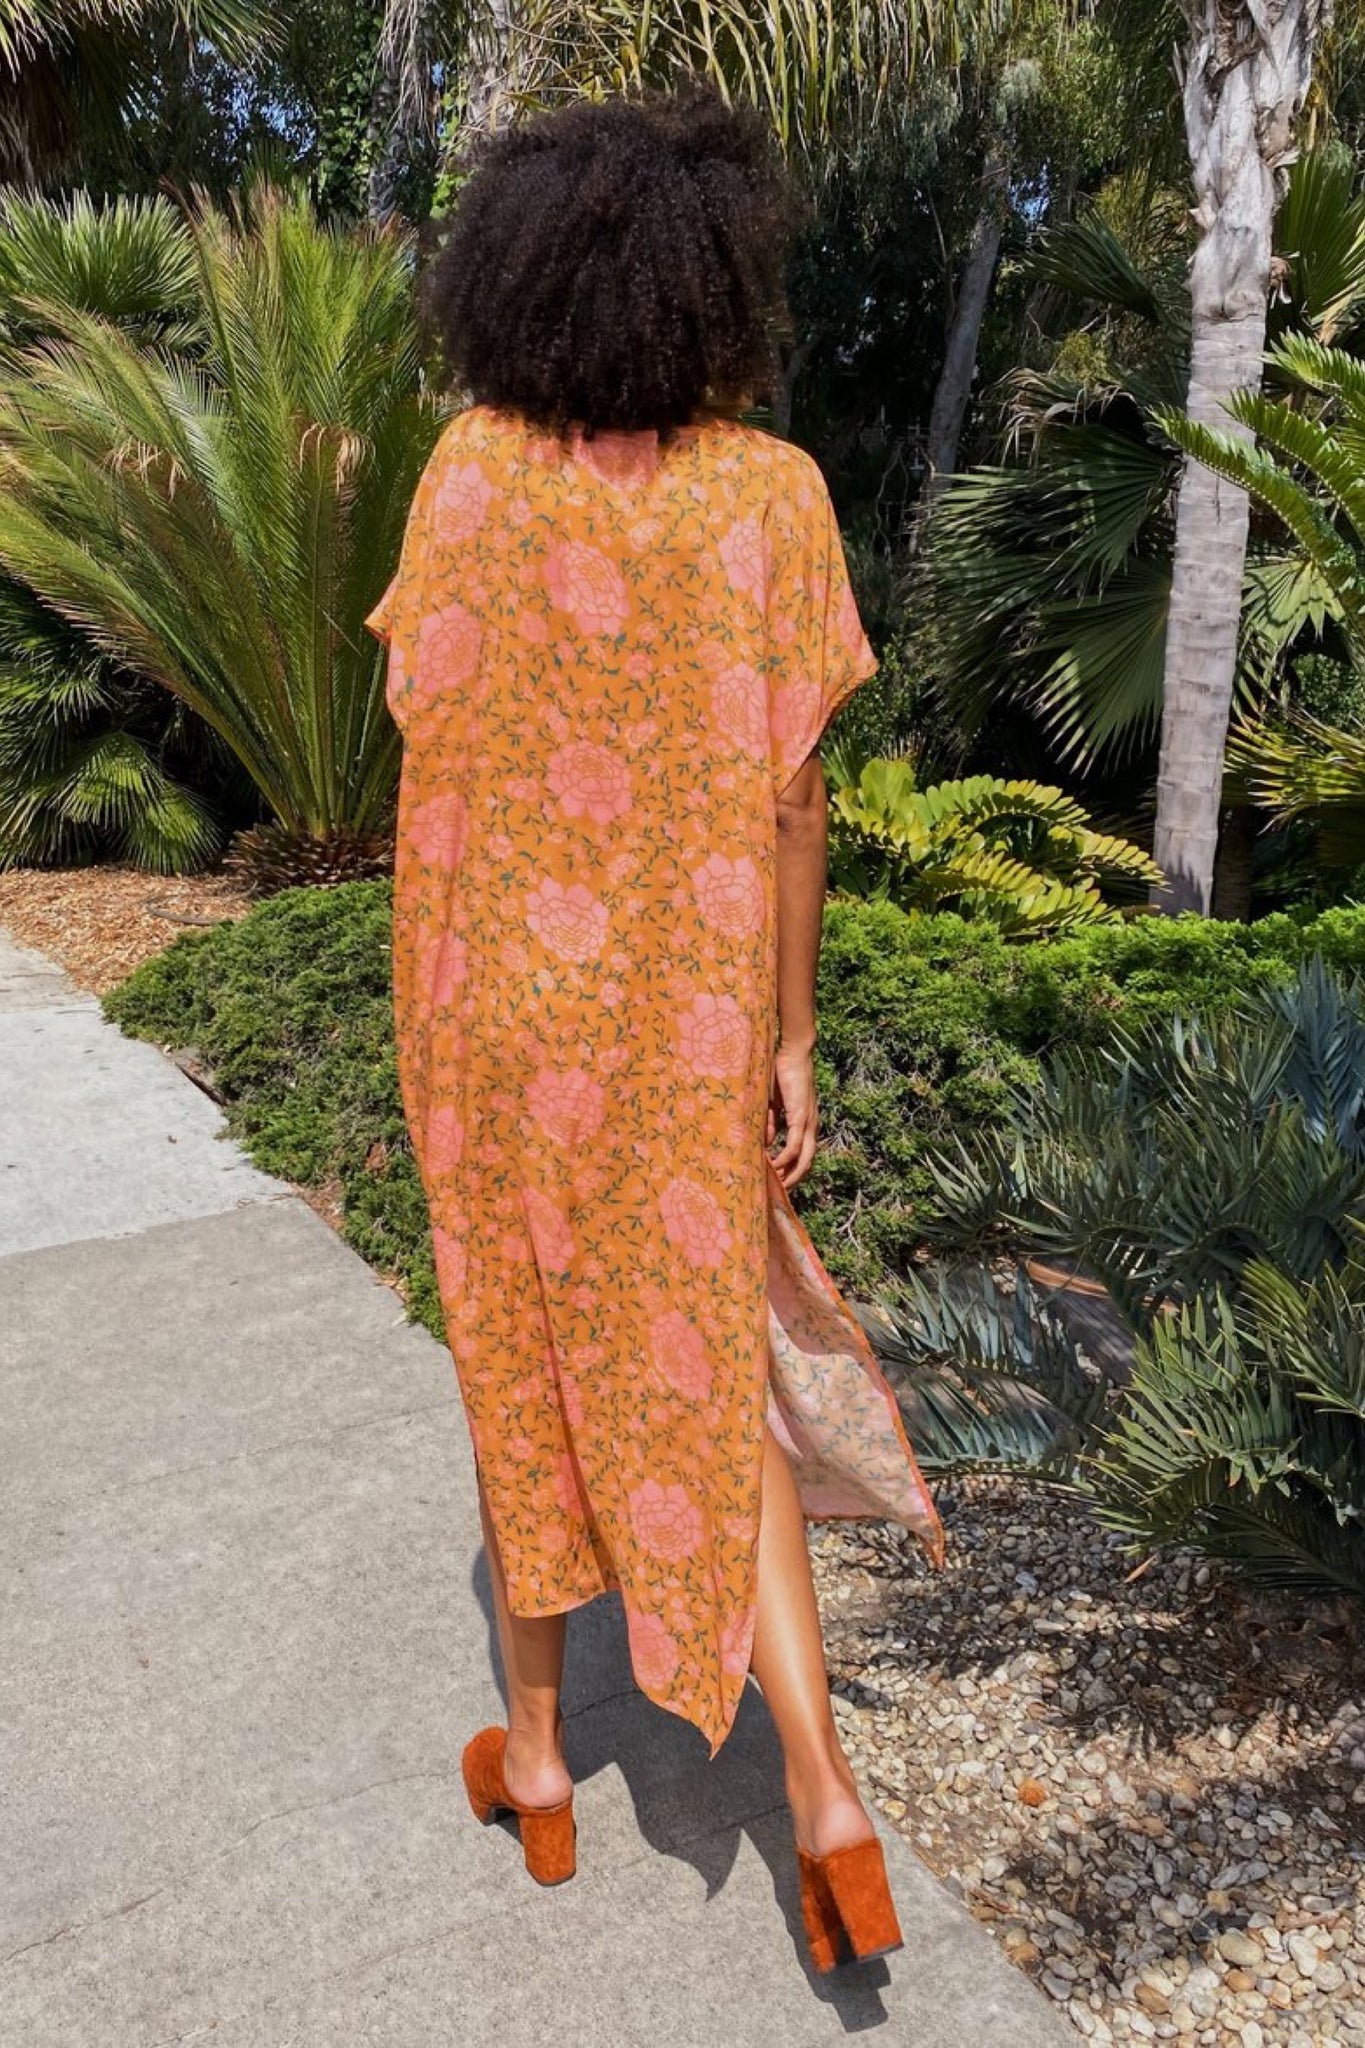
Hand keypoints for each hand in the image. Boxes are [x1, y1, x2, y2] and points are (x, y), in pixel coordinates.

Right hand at [767, 1043, 817, 1188]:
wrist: (794, 1052)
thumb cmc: (783, 1074)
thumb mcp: (774, 1104)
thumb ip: (772, 1122)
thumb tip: (768, 1143)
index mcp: (806, 1122)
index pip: (804, 1153)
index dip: (794, 1169)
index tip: (779, 1181)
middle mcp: (811, 1126)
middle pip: (808, 1162)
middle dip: (795, 1179)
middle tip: (780, 1193)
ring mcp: (809, 1122)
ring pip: (805, 1158)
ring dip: (792, 1174)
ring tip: (778, 1185)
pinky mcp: (801, 1116)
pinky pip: (795, 1144)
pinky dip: (786, 1157)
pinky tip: (775, 1165)